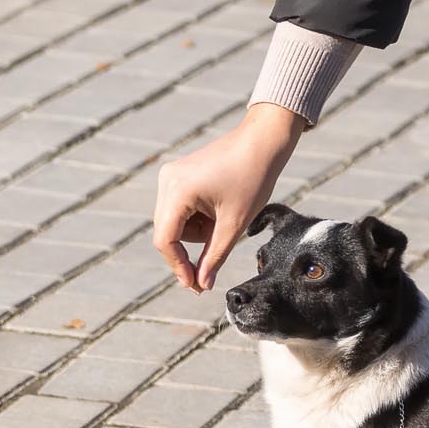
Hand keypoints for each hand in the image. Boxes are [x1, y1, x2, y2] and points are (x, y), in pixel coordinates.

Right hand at [151, 104, 302, 291]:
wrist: (263, 142)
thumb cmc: (253, 178)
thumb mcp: (234, 224)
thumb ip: (214, 256)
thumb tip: (202, 284)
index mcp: (177, 191)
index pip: (166, 240)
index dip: (179, 266)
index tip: (195, 285)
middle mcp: (167, 181)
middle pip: (168, 232)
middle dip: (191, 248)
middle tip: (215, 261)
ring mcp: (171, 175)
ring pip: (175, 221)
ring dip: (197, 231)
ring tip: (225, 220)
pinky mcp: (179, 173)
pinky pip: (180, 207)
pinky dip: (197, 217)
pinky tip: (219, 210)